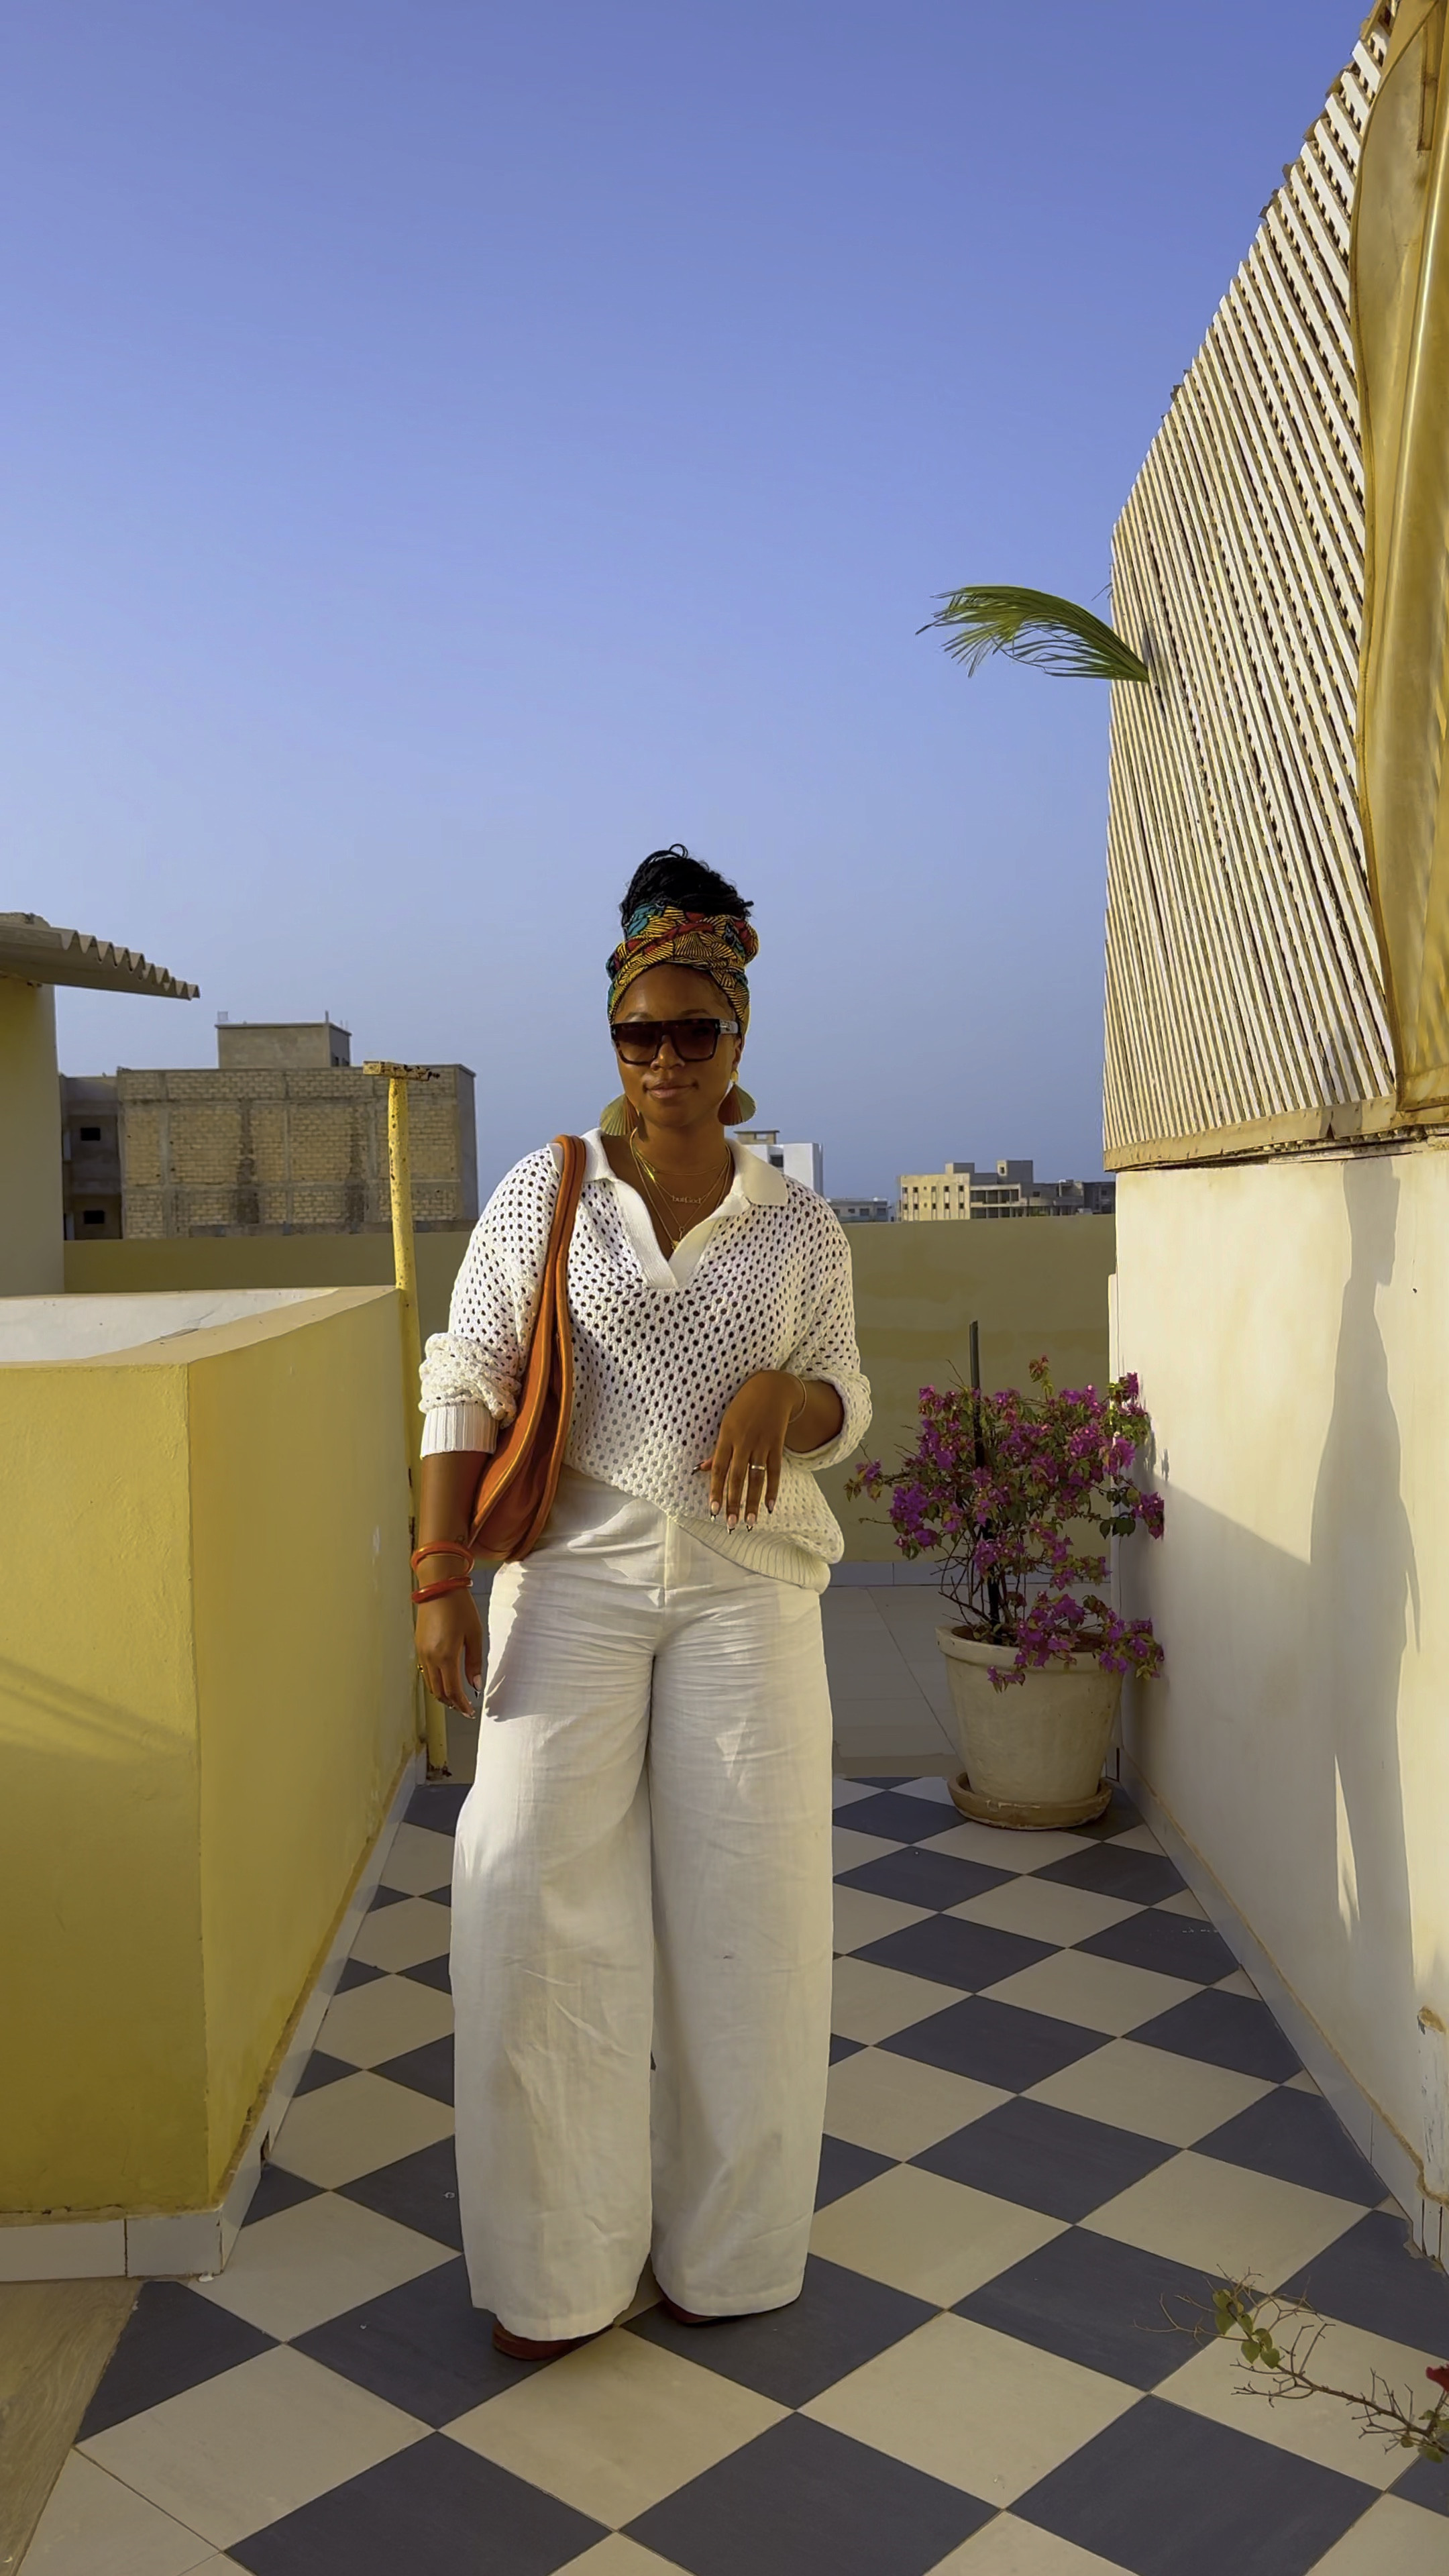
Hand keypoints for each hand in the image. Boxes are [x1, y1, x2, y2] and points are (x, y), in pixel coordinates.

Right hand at [415, 1587, 484, 1715]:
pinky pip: (426, 1671)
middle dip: (452, 1703)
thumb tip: (476, 1685)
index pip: (453, 1691)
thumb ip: (474, 1662)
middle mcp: (430, 1657)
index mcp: (446, 1655)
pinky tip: (445, 1680)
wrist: (438, 1586)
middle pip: (439, 1692)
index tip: (470, 1711)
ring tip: (456, 1698)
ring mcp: (422, 1652)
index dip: (462, 1705)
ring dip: (442, 1694)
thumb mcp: (474, 1634)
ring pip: (430, 1683)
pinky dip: (435, 1681)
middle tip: (464, 1708)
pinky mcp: (419, 1646)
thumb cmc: (459, 1606)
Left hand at [700, 1370, 802, 1527]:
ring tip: (750, 1521)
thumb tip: (702, 1469)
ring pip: (756, 1477)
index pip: (719, 1469)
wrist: (772, 1388)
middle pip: (737, 1477)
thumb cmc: (744, 1405)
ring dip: (753, 1502)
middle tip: (730, 1523)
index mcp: (727, 1436)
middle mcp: (743, 1442)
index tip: (713, 1510)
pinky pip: (775, 1470)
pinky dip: (773, 1489)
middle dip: (733, 1502)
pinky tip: (770, 1506)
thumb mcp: (726, 1423)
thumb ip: (717, 1449)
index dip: (716, 1490)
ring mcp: (762, 1444)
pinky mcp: (777, 1444)